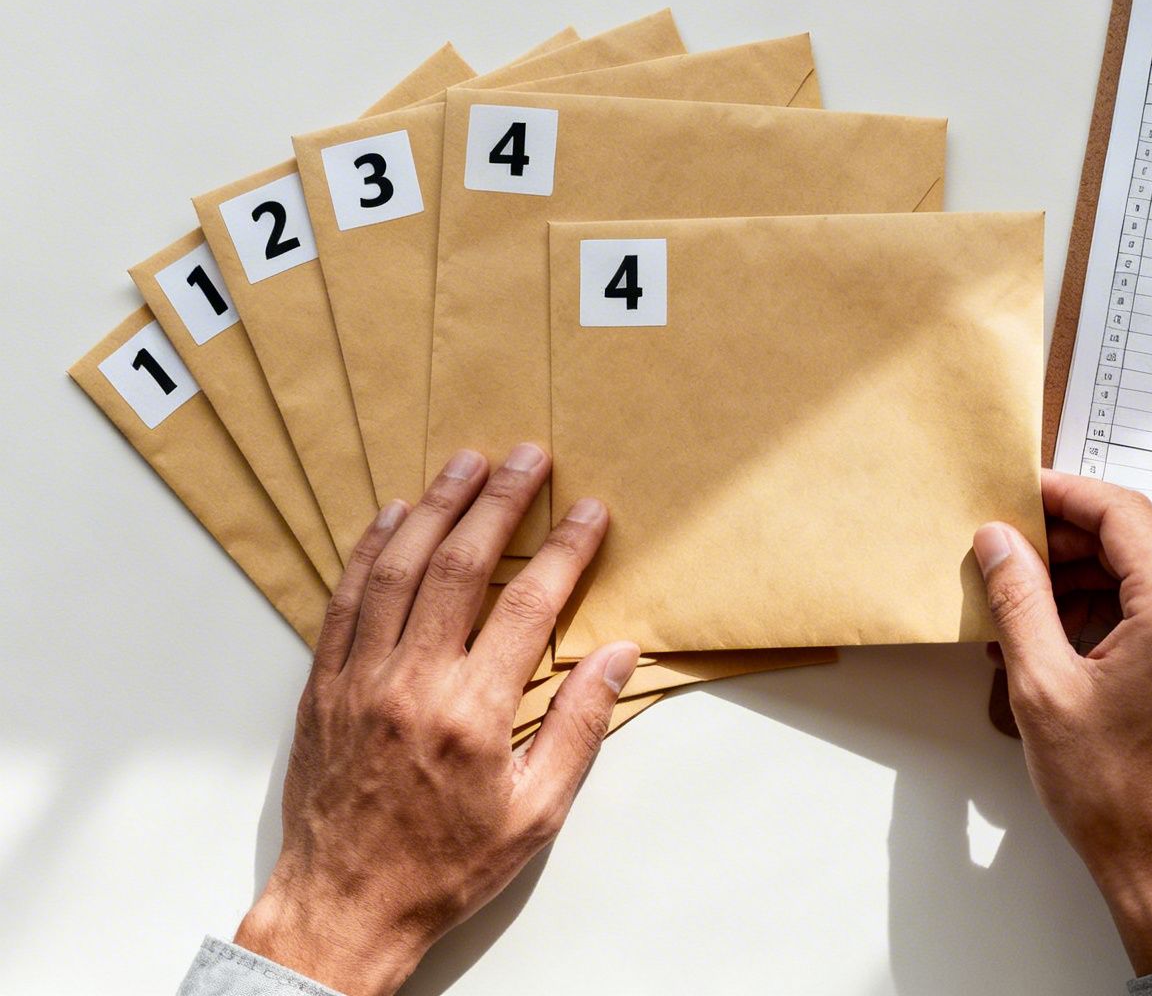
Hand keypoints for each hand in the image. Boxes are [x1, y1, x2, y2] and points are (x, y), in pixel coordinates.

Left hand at [234, 445, 639, 995]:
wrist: (345, 907)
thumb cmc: (445, 868)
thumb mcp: (535, 812)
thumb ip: (578, 726)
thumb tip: (618, 655)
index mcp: (473, 714)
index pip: (529, 606)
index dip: (565, 550)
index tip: (590, 512)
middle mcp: (412, 683)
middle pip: (459, 566)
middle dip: (499, 502)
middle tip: (528, 456)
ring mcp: (359, 679)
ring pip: (397, 569)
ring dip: (434, 507)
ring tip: (466, 464)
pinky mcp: (322, 686)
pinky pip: (345, 600)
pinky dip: (369, 551)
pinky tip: (391, 517)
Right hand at [974, 470, 1151, 975]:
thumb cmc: (1118, 798)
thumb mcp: (1044, 690)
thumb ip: (1019, 601)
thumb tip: (999, 542)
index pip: (1123, 513)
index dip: (1065, 494)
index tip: (1020, 493)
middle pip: (1143, 537)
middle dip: (1073, 536)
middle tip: (1012, 546)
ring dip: (1093, 574)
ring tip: (1028, 598)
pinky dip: (1120, 607)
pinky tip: (1067, 632)